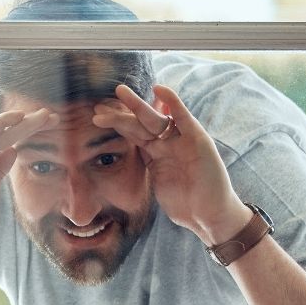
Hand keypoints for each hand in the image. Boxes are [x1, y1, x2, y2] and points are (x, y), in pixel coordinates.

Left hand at [91, 84, 251, 243]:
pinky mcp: (197, 139)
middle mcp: (167, 145)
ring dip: (137, 105)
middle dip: (119, 116)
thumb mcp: (157, 186)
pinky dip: (173, 102)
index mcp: (155, 155)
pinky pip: (183, 117)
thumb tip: (121, 173)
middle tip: (97, 107)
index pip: (133, 136)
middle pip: (139, 126)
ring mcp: (181, 141)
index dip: (116, 126)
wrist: (208, 216)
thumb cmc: (185, 206)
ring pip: (155, 119)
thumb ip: (146, 171)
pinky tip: (159, 89)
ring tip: (120, 91)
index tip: (97, 119)